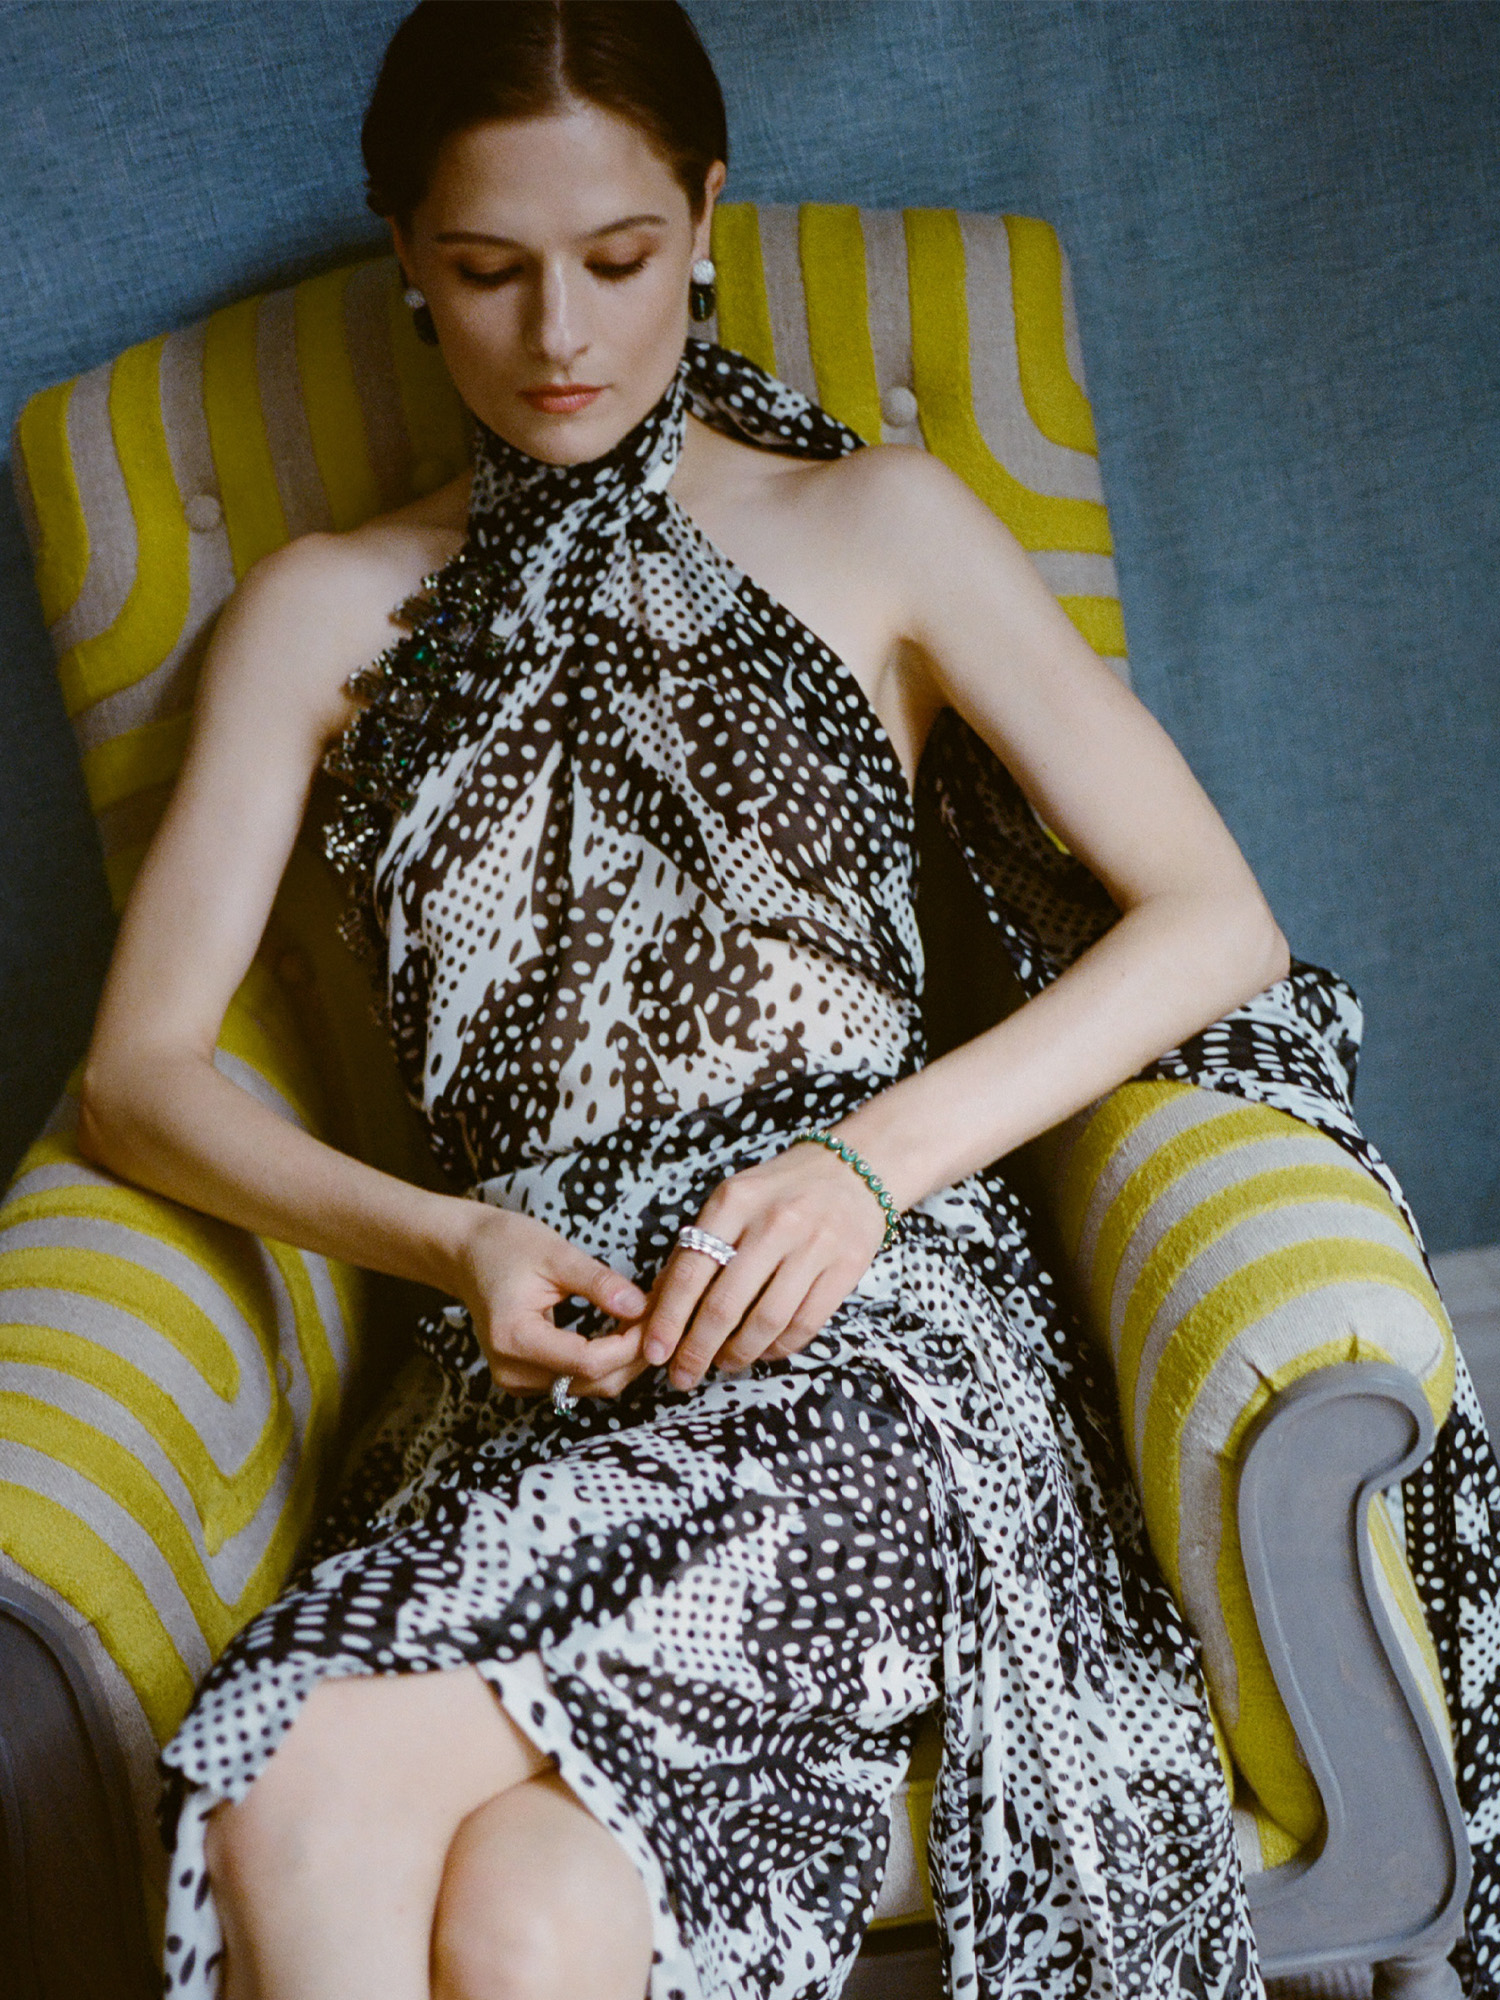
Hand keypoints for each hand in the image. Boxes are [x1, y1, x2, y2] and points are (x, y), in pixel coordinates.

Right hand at [451, 1206, 649, 1399]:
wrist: (466, 1254)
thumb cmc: (505, 1246)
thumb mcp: (556, 1254)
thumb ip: (599, 1284)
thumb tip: (641, 1307)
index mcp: (515, 1339)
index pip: (589, 1362)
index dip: (631, 1344)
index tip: (657, 1312)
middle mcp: (513, 1371)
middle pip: (595, 1382)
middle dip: (636, 1352)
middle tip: (662, 1314)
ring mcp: (518, 1380)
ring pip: (591, 1386)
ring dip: (626, 1359)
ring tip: (647, 1319)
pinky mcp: (527, 1378)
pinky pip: (578, 1380)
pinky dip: (607, 1360)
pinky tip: (624, 1332)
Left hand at [639, 1140, 889, 1390]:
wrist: (854, 1169)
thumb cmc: (780, 1191)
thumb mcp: (733, 1202)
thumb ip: (698, 1247)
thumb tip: (659, 1307)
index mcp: (734, 1201)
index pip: (691, 1272)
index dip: (668, 1320)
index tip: (653, 1352)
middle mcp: (773, 1222)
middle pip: (725, 1304)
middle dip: (697, 1350)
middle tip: (683, 1376)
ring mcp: (814, 1245)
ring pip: (766, 1322)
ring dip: (739, 1354)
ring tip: (725, 1363)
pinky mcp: (846, 1266)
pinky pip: (805, 1325)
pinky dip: (779, 1348)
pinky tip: (764, 1351)